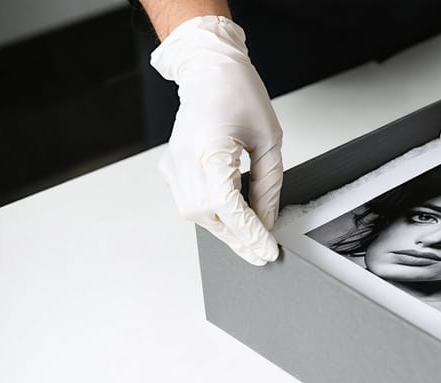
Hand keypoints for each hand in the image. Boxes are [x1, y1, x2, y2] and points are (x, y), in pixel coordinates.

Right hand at [151, 16, 281, 265]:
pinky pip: (191, 203)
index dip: (249, 233)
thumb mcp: (268, 141)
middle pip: (210, 217)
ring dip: (226, 228)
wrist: (209, 71)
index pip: (228, 207)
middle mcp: (185, 161)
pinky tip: (233, 214)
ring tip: (252, 234)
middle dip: (239, 238)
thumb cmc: (239, 95)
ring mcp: (174, 166)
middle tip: (263, 252)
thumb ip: (267, 186)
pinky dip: (213, 214)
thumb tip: (267, 221)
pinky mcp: (171, 168)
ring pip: (198, 216)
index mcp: (209, 150)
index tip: (268, 251)